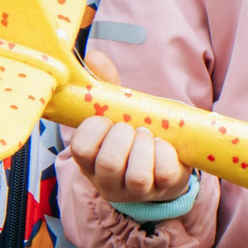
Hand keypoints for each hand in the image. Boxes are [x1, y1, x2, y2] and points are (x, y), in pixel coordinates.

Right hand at [67, 94, 189, 207]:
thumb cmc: (133, 135)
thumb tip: (95, 56)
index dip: (95, 128)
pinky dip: (166, 153)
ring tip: (148, 137)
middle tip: (132, 128)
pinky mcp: (163, 189)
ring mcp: (134, 191)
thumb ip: (105, 85)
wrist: (163, 164)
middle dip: (124, 136)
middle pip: (109, 162)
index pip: (80, 148)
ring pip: (138, 175)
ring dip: (146, 146)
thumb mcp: (116, 112)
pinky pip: (165, 173)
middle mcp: (107, 182)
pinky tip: (164, 147)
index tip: (106, 119)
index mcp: (89, 161)